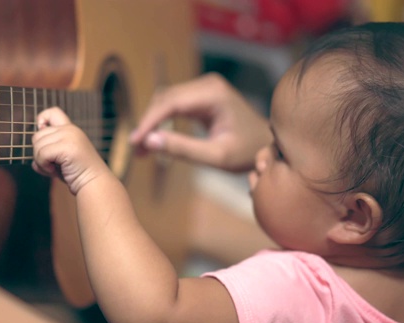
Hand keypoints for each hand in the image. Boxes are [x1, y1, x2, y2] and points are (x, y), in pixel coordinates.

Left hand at [33, 107, 111, 194]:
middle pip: (38, 135)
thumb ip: (48, 154)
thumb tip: (33, 162)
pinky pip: (42, 154)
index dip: (42, 119)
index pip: (53, 112)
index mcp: (71, 130)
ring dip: (41, 162)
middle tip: (51, 165)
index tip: (43, 134)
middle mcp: (70, 129)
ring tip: (53, 169)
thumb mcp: (61, 161)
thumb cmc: (78, 175)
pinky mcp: (67, 147)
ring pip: (38, 146)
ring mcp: (69, 136)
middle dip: (38, 153)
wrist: (94, 183)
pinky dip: (44, 166)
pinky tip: (54, 171)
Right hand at [129, 73, 271, 171]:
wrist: (268, 144)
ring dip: (151, 123)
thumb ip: (183, 149)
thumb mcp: (216, 156)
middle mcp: (207, 84)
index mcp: (213, 94)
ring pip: (165, 101)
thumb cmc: (248, 152)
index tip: (135, 142)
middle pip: (164, 99)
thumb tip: (149, 142)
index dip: (149, 122)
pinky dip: (161, 121)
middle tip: (135, 151)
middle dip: (148, 124)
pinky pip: (173, 105)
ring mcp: (203, 87)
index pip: (170, 103)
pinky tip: (153, 140)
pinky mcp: (200, 95)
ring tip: (141, 149)